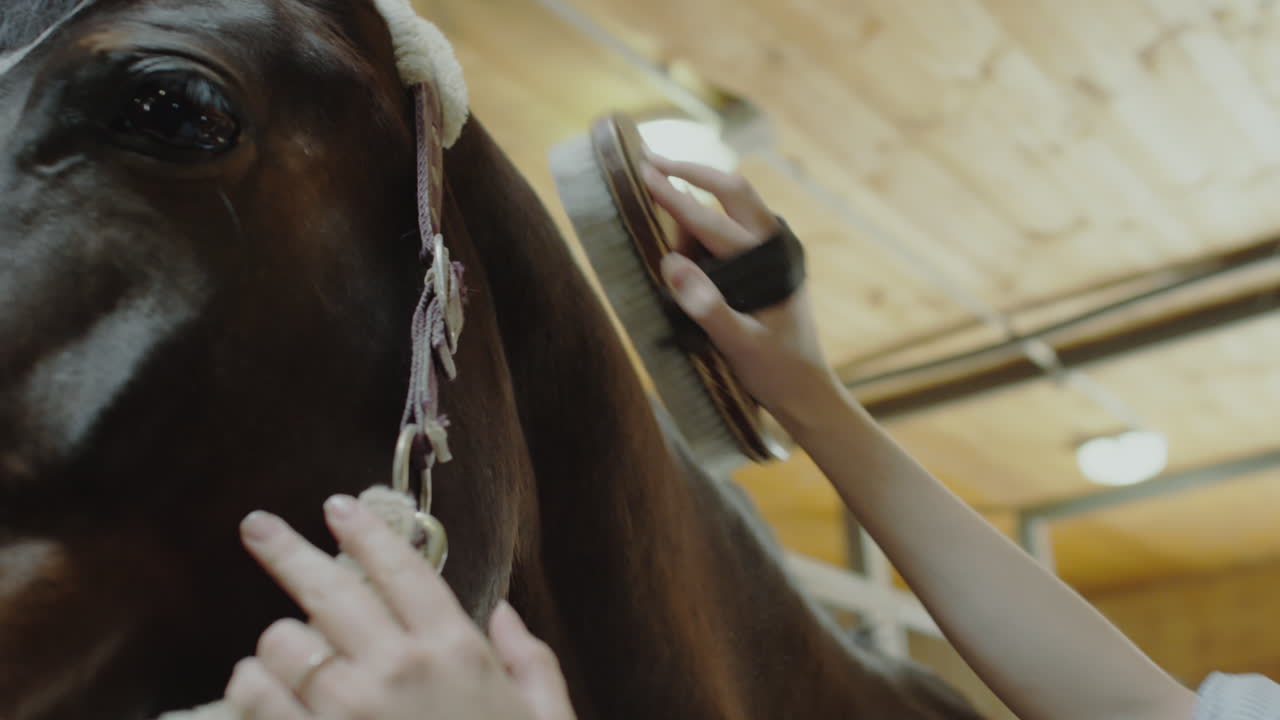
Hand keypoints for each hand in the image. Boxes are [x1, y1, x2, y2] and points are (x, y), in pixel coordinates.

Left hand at [224, 497, 574, 719]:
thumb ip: (532, 662)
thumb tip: (506, 615)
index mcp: (458, 651)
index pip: (403, 568)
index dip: (366, 531)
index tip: (336, 506)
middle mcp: (401, 668)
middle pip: (330, 587)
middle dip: (287, 550)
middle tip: (257, 526)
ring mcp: (350, 711)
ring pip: (284, 641)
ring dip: (277, 640)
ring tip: (281, 645)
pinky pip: (257, 696)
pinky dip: (250, 684)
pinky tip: (256, 682)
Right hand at [641, 154, 843, 428]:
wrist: (805, 390)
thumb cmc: (775, 370)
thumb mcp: (740, 345)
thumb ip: (707, 307)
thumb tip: (671, 264)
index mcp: (771, 260)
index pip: (712, 220)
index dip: (675, 196)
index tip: (644, 174)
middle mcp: (776, 245)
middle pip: (732, 189)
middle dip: (691, 173)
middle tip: (651, 163)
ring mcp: (773, 251)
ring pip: (733, 204)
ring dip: (697, 200)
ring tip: (663, 222)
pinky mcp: (767, 262)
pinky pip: (734, 225)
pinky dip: (705, 222)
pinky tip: (684, 241)